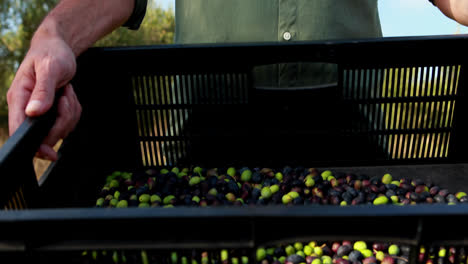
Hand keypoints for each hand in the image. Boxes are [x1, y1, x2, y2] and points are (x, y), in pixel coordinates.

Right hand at [7, 35, 81, 160]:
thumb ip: (43, 91)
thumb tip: (33, 112)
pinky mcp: (52, 112)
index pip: (19, 129)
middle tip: (65, 98)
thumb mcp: (49, 68)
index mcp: (19, 97)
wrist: (59, 47)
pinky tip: (68, 96)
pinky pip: (68, 122)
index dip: (34, 145)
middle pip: (46, 134)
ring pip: (60, 128)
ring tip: (66, 92)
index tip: (49, 152)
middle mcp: (27, 107)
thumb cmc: (51, 53)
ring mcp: (40, 111)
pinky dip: (74, 110)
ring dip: (70, 112)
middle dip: (62, 119)